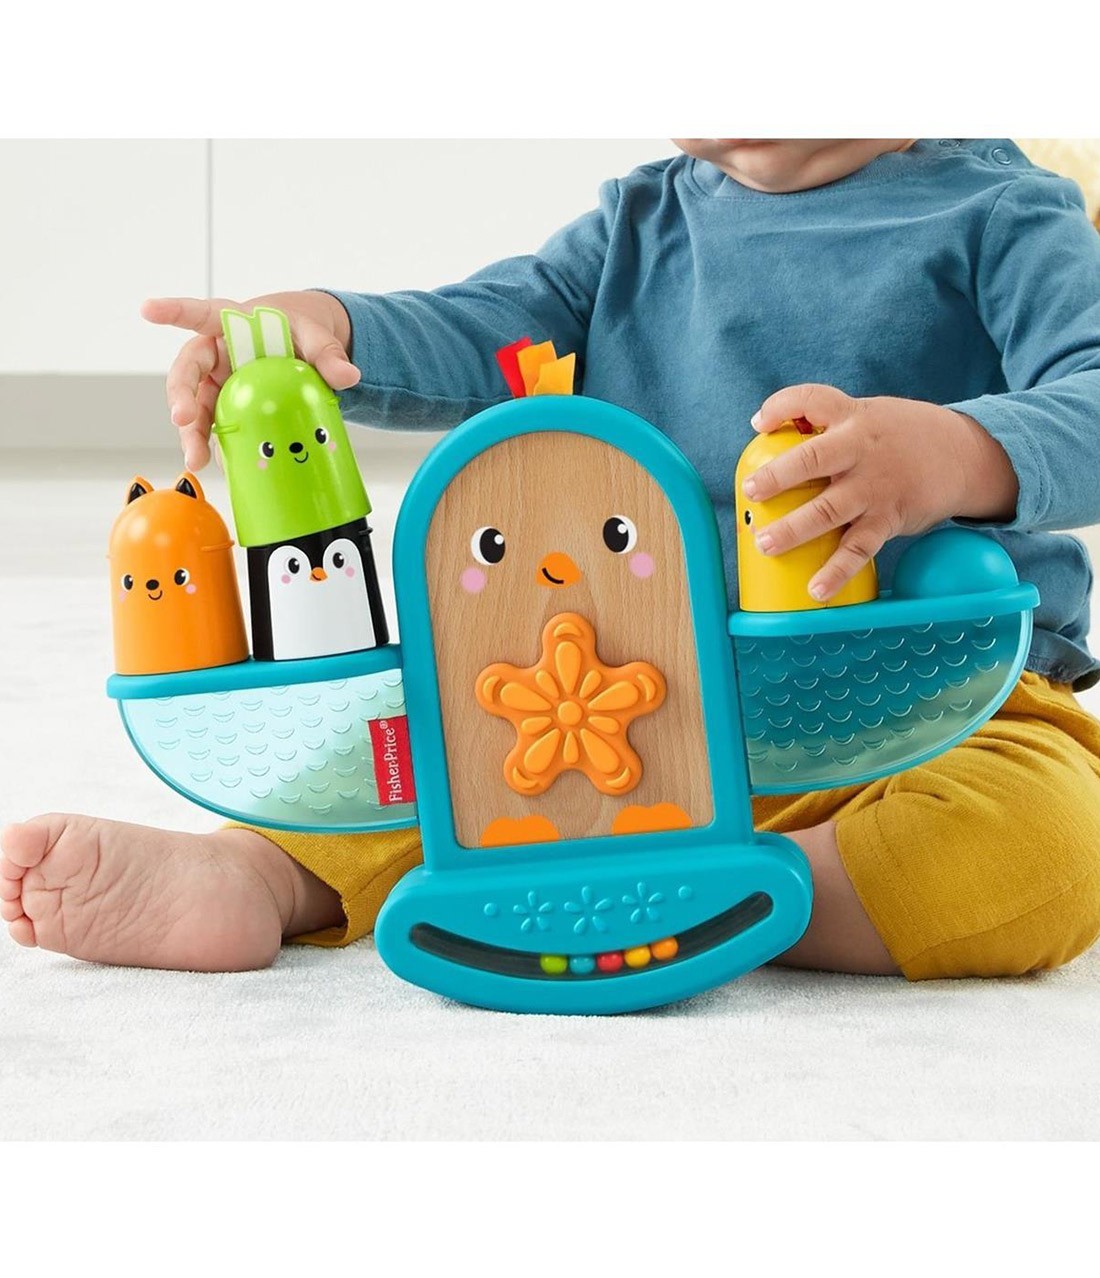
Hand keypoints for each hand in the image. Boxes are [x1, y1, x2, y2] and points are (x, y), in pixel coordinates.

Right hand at [141, 291, 359, 469]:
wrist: (303, 350)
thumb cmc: (298, 332)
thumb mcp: (315, 336)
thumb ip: (328, 353)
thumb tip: (348, 376)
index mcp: (232, 323)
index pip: (200, 313)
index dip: (174, 311)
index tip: (147, 308)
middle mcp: (217, 354)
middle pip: (188, 372)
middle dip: (182, 397)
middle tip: (184, 420)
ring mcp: (219, 383)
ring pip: (196, 407)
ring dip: (193, 433)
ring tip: (196, 458)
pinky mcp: (227, 407)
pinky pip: (216, 426)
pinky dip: (216, 445)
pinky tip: (220, 465)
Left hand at [743, 384, 1018, 600]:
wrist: (964, 454)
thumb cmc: (899, 438)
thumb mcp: (869, 418)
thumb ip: (830, 431)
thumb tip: (775, 458)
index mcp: (853, 417)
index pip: (813, 399)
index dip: (782, 406)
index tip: (759, 423)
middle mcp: (862, 449)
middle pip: (814, 458)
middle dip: (779, 475)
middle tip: (752, 490)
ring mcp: (875, 486)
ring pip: (829, 509)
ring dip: (794, 529)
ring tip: (766, 544)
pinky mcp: (889, 518)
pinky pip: (859, 548)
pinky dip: (836, 571)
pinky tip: (816, 590)